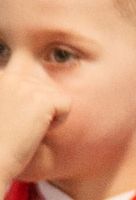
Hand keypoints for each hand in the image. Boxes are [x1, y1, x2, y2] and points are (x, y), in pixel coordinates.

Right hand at [0, 50, 67, 181]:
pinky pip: (65, 105)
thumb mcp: (1, 105)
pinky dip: (58, 121)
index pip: (25, 68)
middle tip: (18, 125)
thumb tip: (34, 80)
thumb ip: (13, 91)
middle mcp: (9, 76)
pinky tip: (39, 131)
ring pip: (54, 95)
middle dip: (37, 106)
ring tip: (25, 128)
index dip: (26, 100)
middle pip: (42, 85)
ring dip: (46, 114)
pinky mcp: (43, 100)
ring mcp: (26, 86)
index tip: (11, 116)